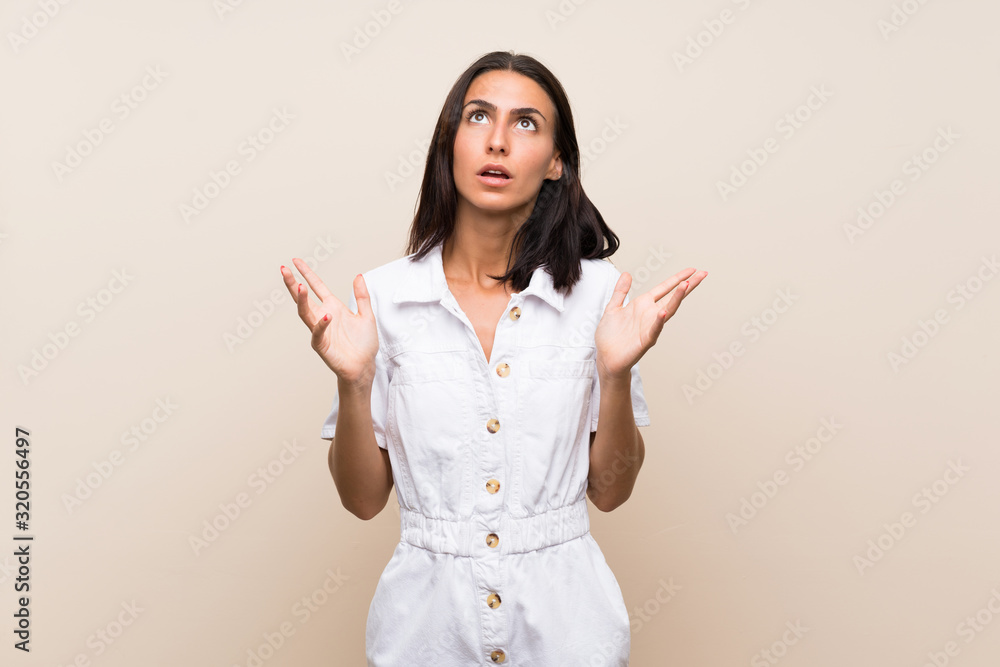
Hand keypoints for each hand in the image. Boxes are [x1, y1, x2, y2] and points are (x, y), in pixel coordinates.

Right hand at [279, 258, 378, 384]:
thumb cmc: (363, 344)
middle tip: (283, 269)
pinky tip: (326, 315)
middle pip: (304, 298)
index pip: (316, 287)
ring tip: (299, 286)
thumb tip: (359, 276)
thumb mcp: (366, 315)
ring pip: (305, 313)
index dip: (306, 273)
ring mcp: (320, 331)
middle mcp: (323, 317)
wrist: (364, 366)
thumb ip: (362, 296)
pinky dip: (321, 324)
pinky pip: (318, 333)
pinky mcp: (322, 345)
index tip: (295, 261)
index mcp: (332, 307)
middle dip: (293, 283)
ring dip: (301, 300)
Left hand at [594, 267, 706, 378]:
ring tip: (686, 285)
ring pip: (667, 310)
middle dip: (687, 285)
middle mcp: (650, 314)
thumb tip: (626, 273)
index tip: (692, 270)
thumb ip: (621, 291)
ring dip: (677, 298)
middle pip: (672, 297)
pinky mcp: (645, 340)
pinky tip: (664, 312)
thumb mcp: (613, 307)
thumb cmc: (610, 336)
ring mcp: (650, 327)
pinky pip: (654, 329)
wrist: (606, 357)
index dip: (677, 278)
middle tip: (702, 274)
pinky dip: (659, 321)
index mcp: (643, 305)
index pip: (664, 288)